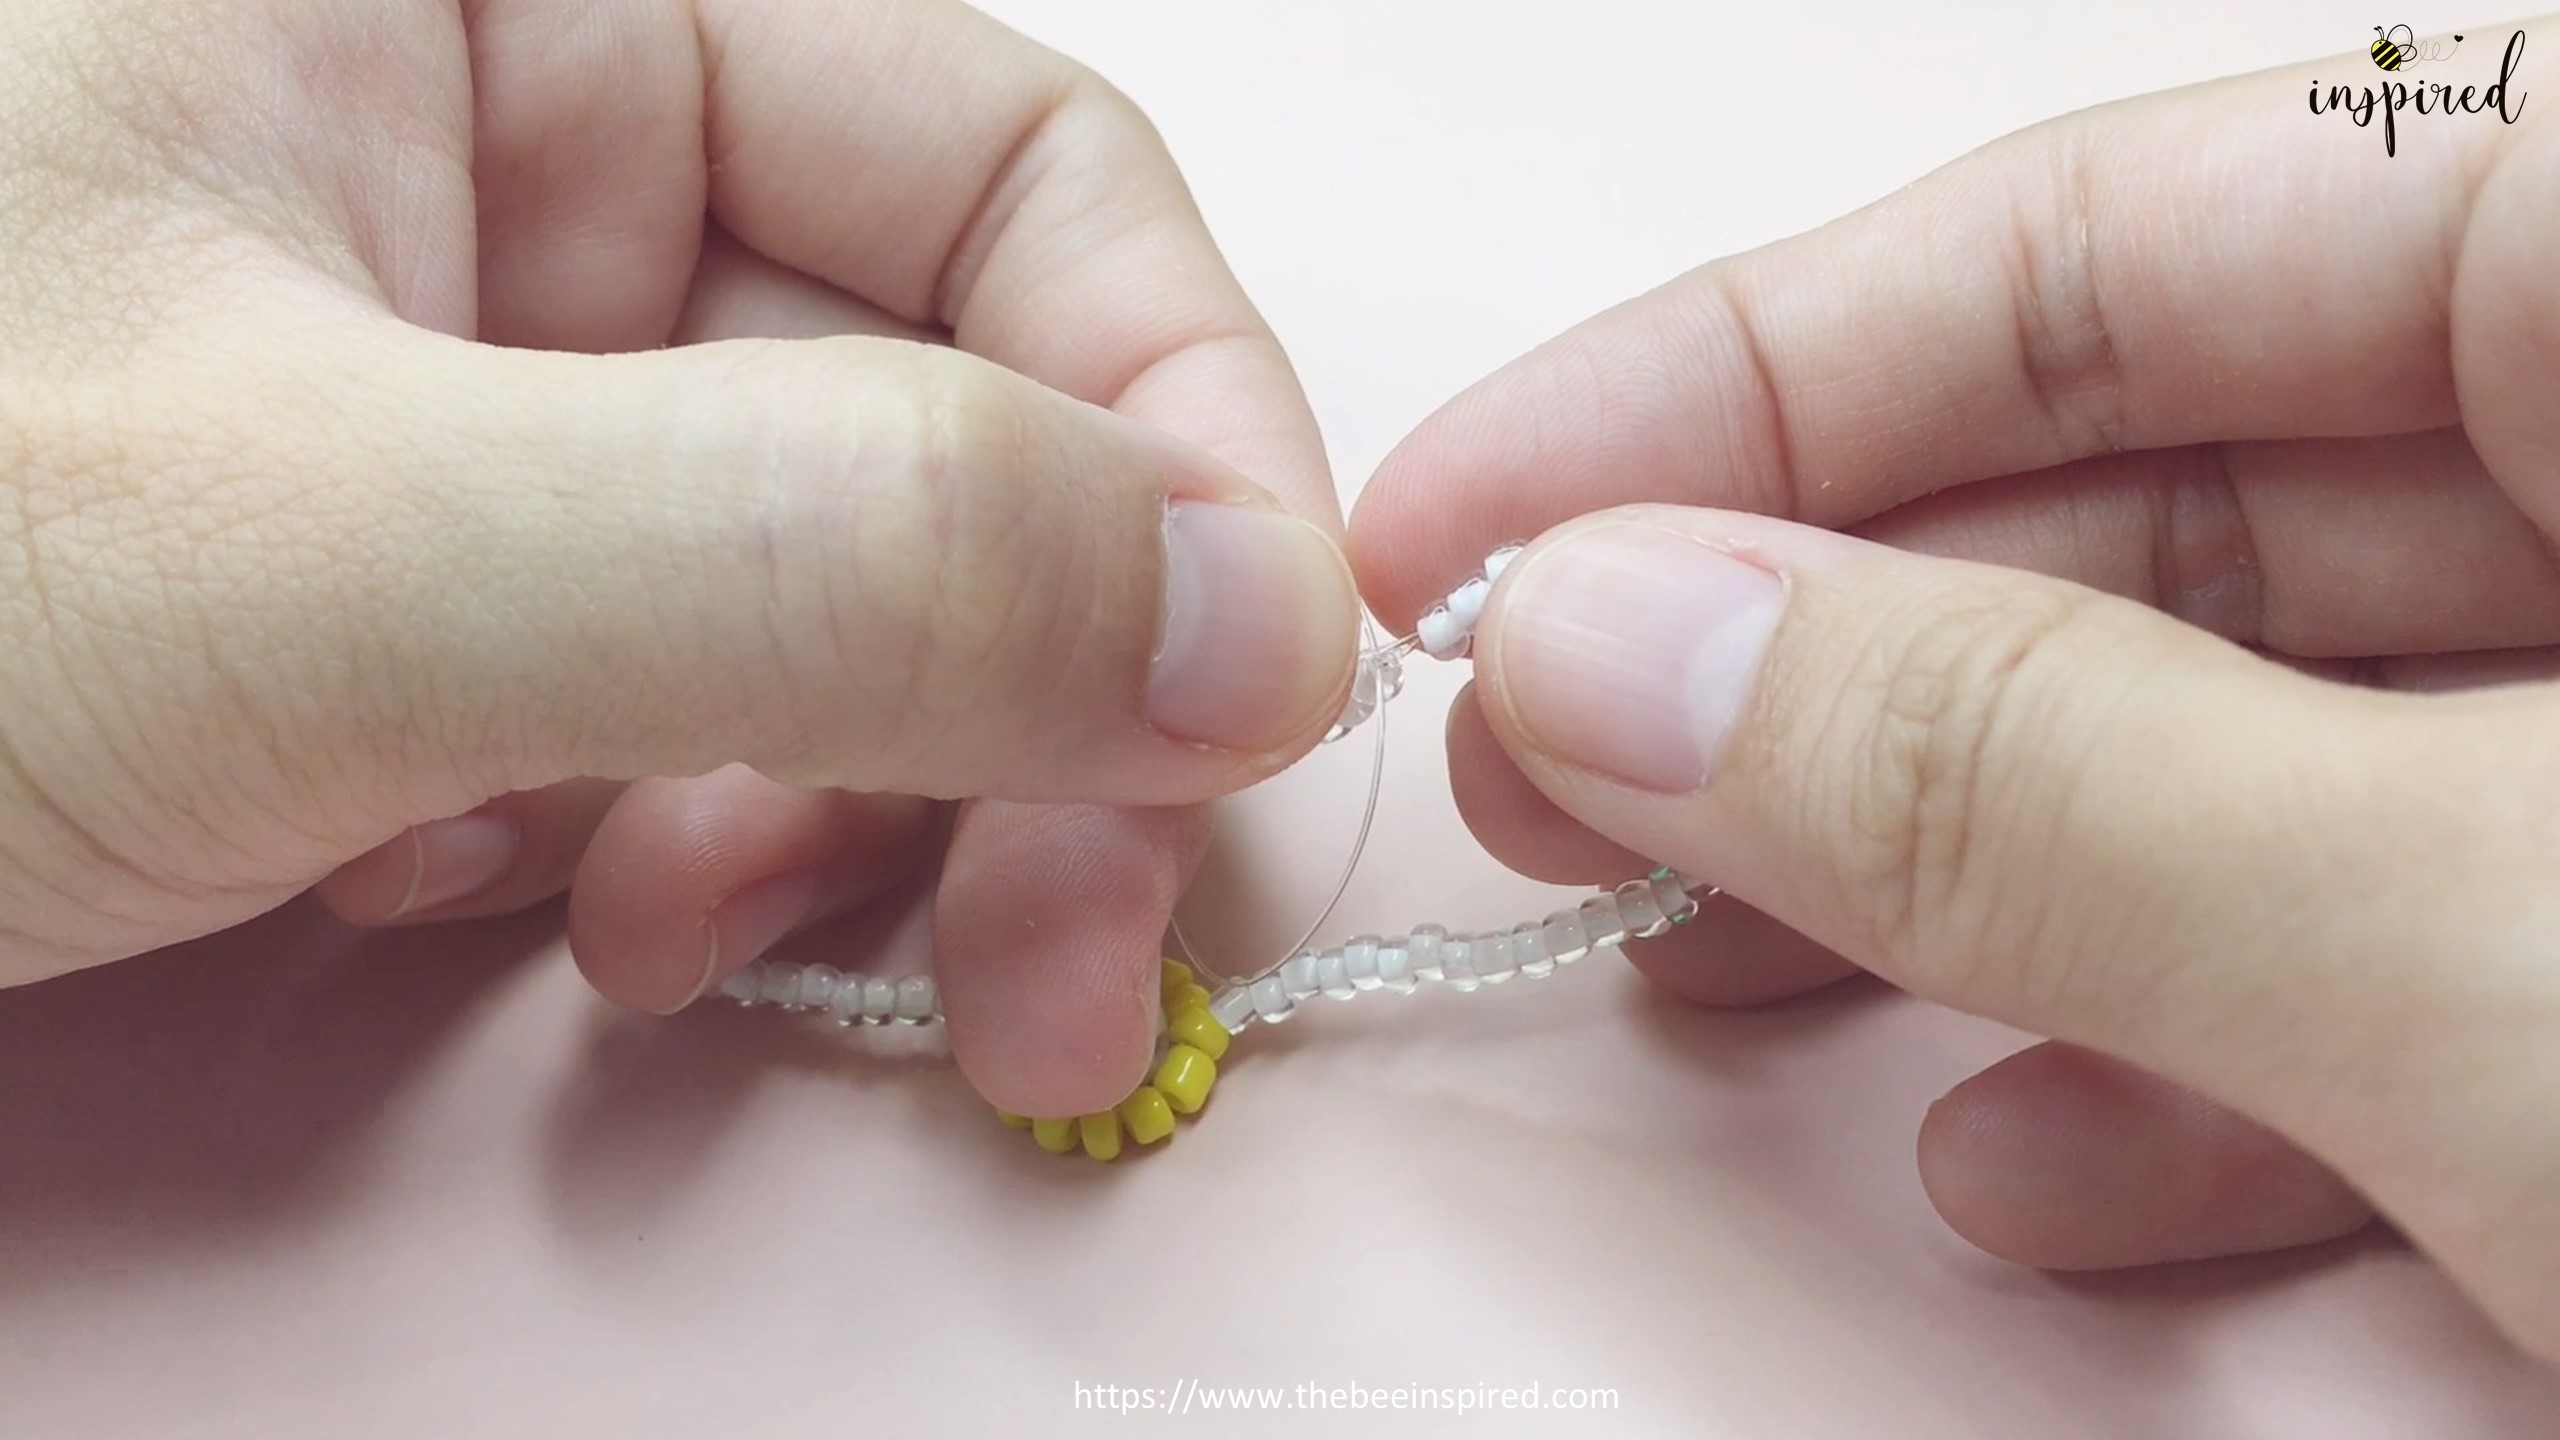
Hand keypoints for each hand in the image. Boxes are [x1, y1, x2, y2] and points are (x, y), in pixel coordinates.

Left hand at [0, 0, 1359, 1118]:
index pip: (1022, 167)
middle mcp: (495, 139)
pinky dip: (663, 830)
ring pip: (831, 579)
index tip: (1240, 718)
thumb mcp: (280, 550)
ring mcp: (454, 365)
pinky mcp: (400, 555)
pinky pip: (671, 689)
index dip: (1182, 447)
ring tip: (687, 948)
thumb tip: (1248, 620)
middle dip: (1032, 697)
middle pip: (957, 402)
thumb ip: (811, 549)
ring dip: (839, 797)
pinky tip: (519, 907)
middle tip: (1054, 963)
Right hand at [1353, 25, 2559, 1358]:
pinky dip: (2203, 1052)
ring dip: (1955, 867)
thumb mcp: (2490, 940)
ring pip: (2266, 732)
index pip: (2118, 236)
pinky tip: (2021, 1158)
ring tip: (1698, 964)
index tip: (1463, 529)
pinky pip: (2417, 947)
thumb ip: (2049, 777)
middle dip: (1818, 645)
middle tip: (1535, 764)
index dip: (1741, 380)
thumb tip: (1622, 648)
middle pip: (2170, 483)